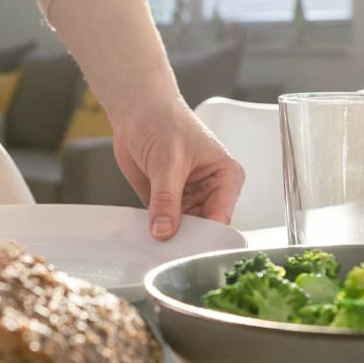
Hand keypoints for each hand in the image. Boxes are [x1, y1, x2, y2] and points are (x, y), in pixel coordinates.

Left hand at [111, 97, 244, 239]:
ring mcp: (188, 197)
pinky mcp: (166, 201)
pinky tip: (145, 237)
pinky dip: (155, 230)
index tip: (189, 251)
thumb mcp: (168, 161)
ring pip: (183, 230)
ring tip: (155, 246)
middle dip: (187, 240)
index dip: (206, 236)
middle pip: (204, 228)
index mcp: (226, 177)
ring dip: (169, 238)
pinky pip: (163, 224)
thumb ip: (166, 199)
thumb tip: (164, 231)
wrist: (137, 109)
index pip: (222, 217)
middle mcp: (211, 190)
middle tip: (169, 253)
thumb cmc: (163, 120)